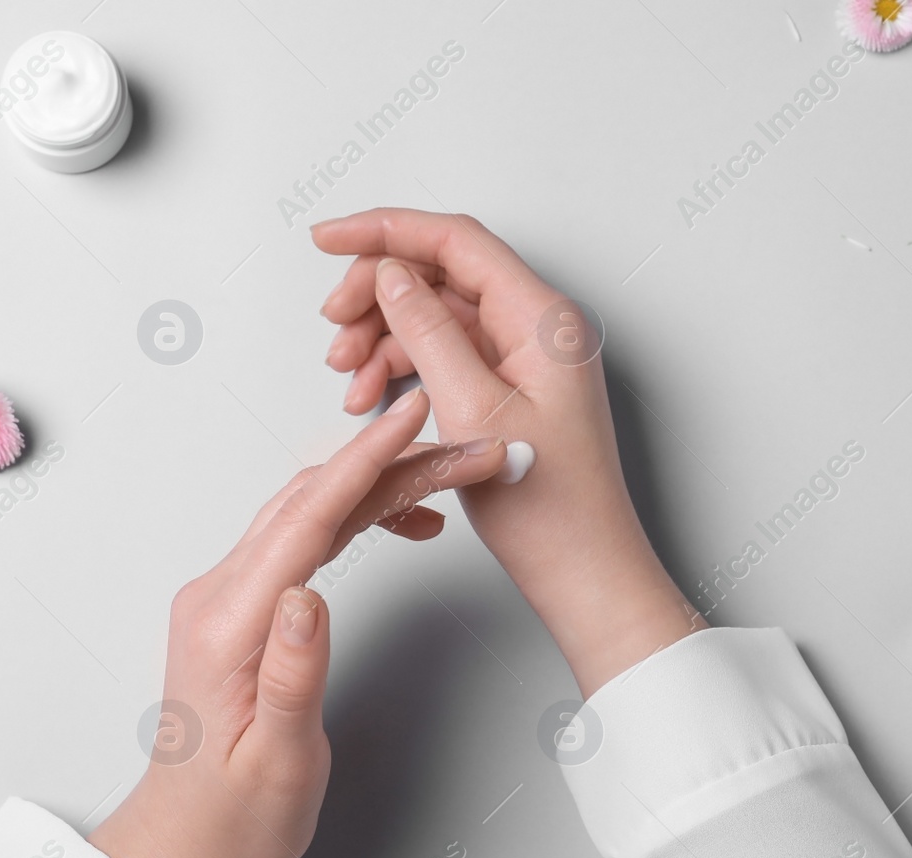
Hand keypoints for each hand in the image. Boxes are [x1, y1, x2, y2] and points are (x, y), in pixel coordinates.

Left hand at [88, 389, 504, 857]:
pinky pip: (302, 537)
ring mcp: (228, 596)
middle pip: (313, 502)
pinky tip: (400, 522)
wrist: (186, 840)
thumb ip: (291, 676)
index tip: (410, 420)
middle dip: (391, 464)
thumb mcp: (276, 760)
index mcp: (228, 626)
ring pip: (310, 512)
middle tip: (466, 449)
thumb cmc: (233, 814)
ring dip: (379, 486)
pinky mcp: (243, 605)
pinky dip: (355, 516)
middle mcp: (220, 597)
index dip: (363, 464)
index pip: (304, 522)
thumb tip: (310, 597)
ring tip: (450, 476)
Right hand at [313, 208, 703, 695]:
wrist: (584, 572)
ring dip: (384, 337)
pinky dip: (404, 368)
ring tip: (347, 376)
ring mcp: (525, 358)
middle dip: (377, 292)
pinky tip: (373, 397)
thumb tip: (389, 274)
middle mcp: (538, 328)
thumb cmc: (551, 509)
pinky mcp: (511, 389)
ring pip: (438, 317)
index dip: (385, 231)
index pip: (455, 242)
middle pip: (442, 275)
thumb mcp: (473, 411)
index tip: (328, 238)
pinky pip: (448, 356)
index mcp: (542, 319)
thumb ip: (427, 331)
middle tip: (332, 324)